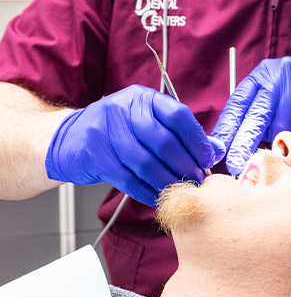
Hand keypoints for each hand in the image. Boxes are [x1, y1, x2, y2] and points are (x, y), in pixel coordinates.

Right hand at [45, 84, 224, 206]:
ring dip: (166, 182)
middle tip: (196, 180)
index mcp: (143, 98)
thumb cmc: (115, 130)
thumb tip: (215, 149)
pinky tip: (156, 197)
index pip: (178, 115)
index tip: (207, 158)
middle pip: (163, 141)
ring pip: (145, 163)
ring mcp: (106, 131)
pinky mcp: (94, 154)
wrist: (69, 138)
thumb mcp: (146, 121)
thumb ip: (179, 133)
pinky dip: (145, 191)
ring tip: (179, 192)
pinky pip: (127, 179)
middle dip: (184, 165)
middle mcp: (124, 109)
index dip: (196, 139)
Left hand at [212, 56, 290, 174]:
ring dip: (280, 143)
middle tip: (234, 164)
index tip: (218, 150)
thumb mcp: (274, 113)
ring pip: (280, 124)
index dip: (227, 127)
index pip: (238, 102)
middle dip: (244, 141)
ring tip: (283, 148)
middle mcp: (278, 74)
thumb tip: (228, 150)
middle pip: (256, 113)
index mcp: (261, 76)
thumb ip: (254, 124)